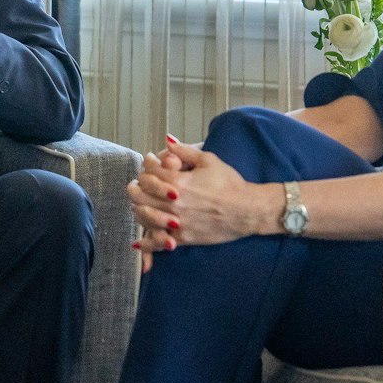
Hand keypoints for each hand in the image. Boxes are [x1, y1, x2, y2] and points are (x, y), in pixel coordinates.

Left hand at [127, 135, 283, 269]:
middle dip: (135, 187)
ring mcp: (177, 221)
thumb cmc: (230, 184)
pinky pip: (158, 242)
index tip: (149, 163)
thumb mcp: (209, 161)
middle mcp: (174, 202)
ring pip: (144, 216)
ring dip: (138, 209)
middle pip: (139, 195)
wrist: (247, 210)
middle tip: (136, 185)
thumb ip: (184, 151)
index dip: (146, 166)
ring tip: (139, 205)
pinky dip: (145, 243)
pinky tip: (137, 242)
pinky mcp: (183, 237)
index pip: (148, 173)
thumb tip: (167, 139)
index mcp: (178, 182)